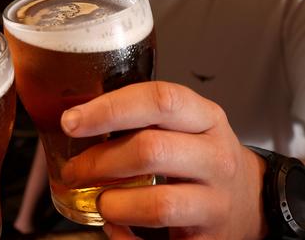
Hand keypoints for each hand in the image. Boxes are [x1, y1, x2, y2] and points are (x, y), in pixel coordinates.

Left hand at [59, 81, 267, 239]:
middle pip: (150, 150)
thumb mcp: (183, 123)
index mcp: (204, 118)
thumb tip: (75, 122)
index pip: (159, 100)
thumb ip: (140, 117)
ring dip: (113, 204)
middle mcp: (215, 157)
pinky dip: (126, 238)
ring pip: (156, 204)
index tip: (72, 121)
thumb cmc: (199, 155)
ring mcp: (216, 201)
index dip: (109, 109)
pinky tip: (117, 228)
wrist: (252, 199)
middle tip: (74, 170)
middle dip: (99, 161)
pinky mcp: (210, 239)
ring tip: (101, 201)